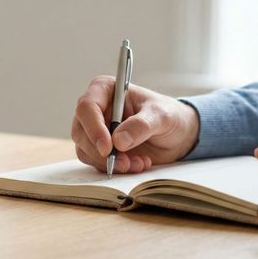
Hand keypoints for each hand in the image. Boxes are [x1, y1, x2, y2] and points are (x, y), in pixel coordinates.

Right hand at [72, 76, 199, 173]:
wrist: (177, 135)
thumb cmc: (168, 115)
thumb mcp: (161, 116)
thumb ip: (141, 125)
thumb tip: (119, 141)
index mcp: (105, 90)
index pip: (87, 107)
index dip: (93, 128)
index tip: (108, 148)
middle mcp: (95, 109)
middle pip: (80, 131)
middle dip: (101, 152)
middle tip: (124, 163)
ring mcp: (94, 130)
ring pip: (85, 150)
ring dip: (109, 163)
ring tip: (137, 163)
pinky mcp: (98, 148)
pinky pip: (95, 162)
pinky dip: (113, 168)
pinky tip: (136, 164)